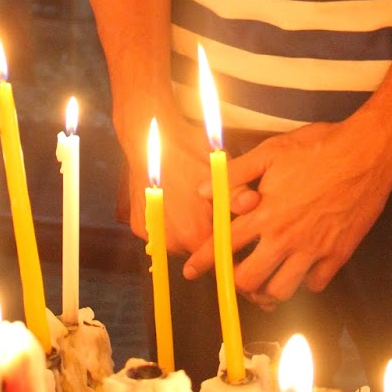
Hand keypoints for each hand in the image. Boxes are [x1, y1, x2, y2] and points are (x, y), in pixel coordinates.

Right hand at [122, 108, 259, 258]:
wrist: (148, 136)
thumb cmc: (186, 150)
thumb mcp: (218, 168)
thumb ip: (236, 193)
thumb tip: (253, 204)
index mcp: (193, 233)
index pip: (218, 254)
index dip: (228, 244)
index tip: (233, 232)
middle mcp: (170, 242)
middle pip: (198, 251)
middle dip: (208, 236)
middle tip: (212, 210)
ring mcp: (151, 234)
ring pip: (179, 242)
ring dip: (188, 230)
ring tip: (192, 204)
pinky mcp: (138, 225)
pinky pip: (160, 231)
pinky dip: (169, 222)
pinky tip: (174, 200)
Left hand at [182, 119, 391, 305]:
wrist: (367, 153)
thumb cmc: (318, 147)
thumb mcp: (272, 150)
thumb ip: (236, 173)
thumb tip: (203, 190)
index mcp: (266, 213)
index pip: (224, 244)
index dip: (204, 260)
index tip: (191, 271)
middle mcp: (286, 237)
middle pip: (250, 280)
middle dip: (236, 282)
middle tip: (236, 274)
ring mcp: (313, 250)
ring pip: (282, 291)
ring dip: (269, 287)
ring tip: (266, 277)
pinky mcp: (338, 255)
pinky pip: (315, 284)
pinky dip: (305, 282)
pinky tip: (301, 268)